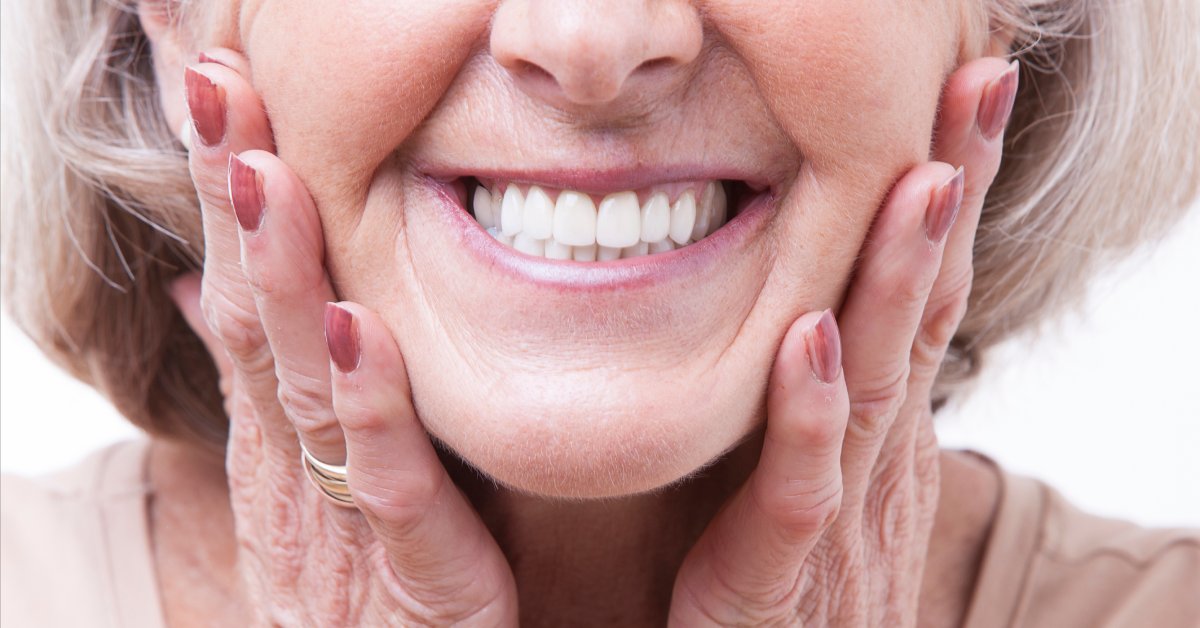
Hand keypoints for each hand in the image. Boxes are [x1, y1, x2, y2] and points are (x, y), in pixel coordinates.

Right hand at [169, 50, 516, 625]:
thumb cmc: (361, 593)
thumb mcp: (310, 484)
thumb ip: (273, 390)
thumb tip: (210, 291)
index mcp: (278, 440)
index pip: (243, 295)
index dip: (227, 193)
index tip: (216, 83)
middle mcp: (294, 469)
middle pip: (255, 317)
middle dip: (235, 198)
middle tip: (215, 80)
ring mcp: (342, 519)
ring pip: (305, 383)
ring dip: (281, 273)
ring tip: (261, 173)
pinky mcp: (412, 573)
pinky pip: (388, 481)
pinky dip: (371, 403)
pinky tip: (357, 326)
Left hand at [668, 57, 1017, 625]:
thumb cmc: (782, 588)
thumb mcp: (814, 474)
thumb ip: (820, 399)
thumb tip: (820, 307)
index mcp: (877, 428)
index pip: (921, 291)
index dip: (945, 194)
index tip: (960, 93)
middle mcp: (874, 458)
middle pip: (923, 309)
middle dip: (950, 196)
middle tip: (978, 83)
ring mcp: (836, 512)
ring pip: (878, 380)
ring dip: (898, 277)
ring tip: (920, 179)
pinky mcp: (778, 572)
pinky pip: (800, 486)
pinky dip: (810, 412)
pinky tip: (810, 338)